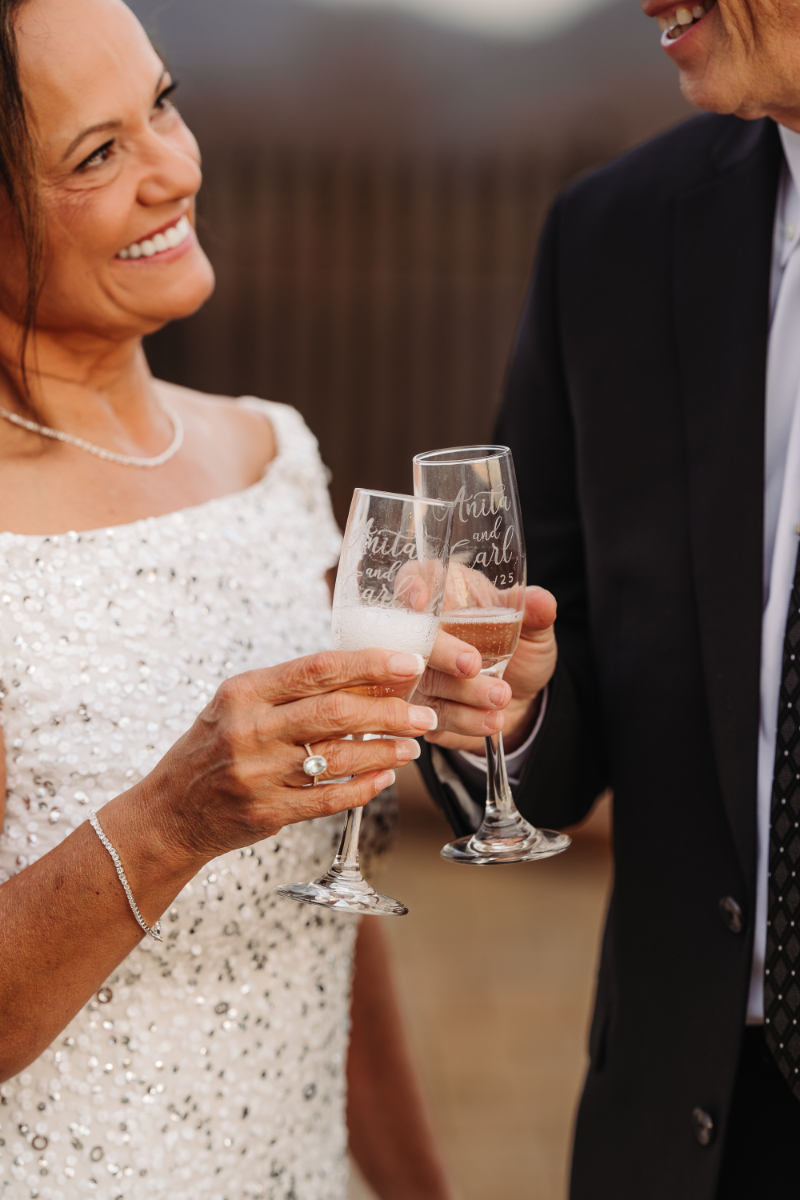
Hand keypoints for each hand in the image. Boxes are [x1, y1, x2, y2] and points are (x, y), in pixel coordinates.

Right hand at [134, 649, 438, 868]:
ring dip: (385, 750)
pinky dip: (364, 786)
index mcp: (244, 692)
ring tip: (412, 745)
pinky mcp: (268, 812)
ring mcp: (259, 774)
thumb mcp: (239, 705)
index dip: (370, 664)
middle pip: (336, 712)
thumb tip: (364, 676)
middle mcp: (250, 730)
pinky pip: (330, 798)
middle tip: (423, 713)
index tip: (408, 663)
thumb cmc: (212, 749)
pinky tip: (384, 778)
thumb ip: (292, 691)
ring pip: (339, 757)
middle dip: (390, 712)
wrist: (170, 812)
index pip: (318, 668)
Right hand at [415, 586, 556, 752]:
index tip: (420, 602)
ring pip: (425, 679)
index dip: (411, 586)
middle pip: (414, 635)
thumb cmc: (520, 653)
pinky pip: (433, 714)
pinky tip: (491, 719)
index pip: (416, 577)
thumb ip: (535, 616)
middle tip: (471, 665)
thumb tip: (542, 602)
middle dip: (442, 651)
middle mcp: (424, 631)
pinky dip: (464, 718)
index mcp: (448, 596)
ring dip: (464, 691)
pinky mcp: (420, 708)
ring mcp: (415, 672)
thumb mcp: (533, 632)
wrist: (521, 702)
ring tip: (500, 696)